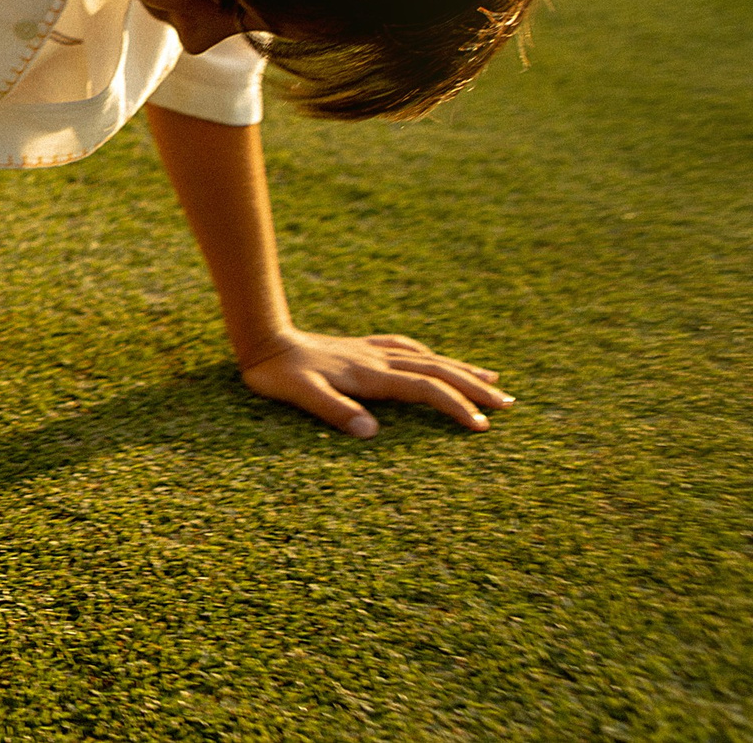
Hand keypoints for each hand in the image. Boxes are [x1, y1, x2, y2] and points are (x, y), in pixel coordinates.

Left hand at [239, 329, 512, 437]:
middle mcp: (377, 360)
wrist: (261, 338)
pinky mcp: (360, 348)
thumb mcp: (300, 395)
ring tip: (493, 378)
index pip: (425, 390)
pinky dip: (429, 355)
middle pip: (437, 370)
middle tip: (509, 403)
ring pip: (427, 358)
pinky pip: (405, 348)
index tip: (482, 426)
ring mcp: (370, 351)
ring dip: (461, 369)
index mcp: (370, 374)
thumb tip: (371, 433)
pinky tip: (434, 358)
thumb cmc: (277, 373)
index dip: (455, 406)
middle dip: (474, 387)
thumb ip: (334, 411)